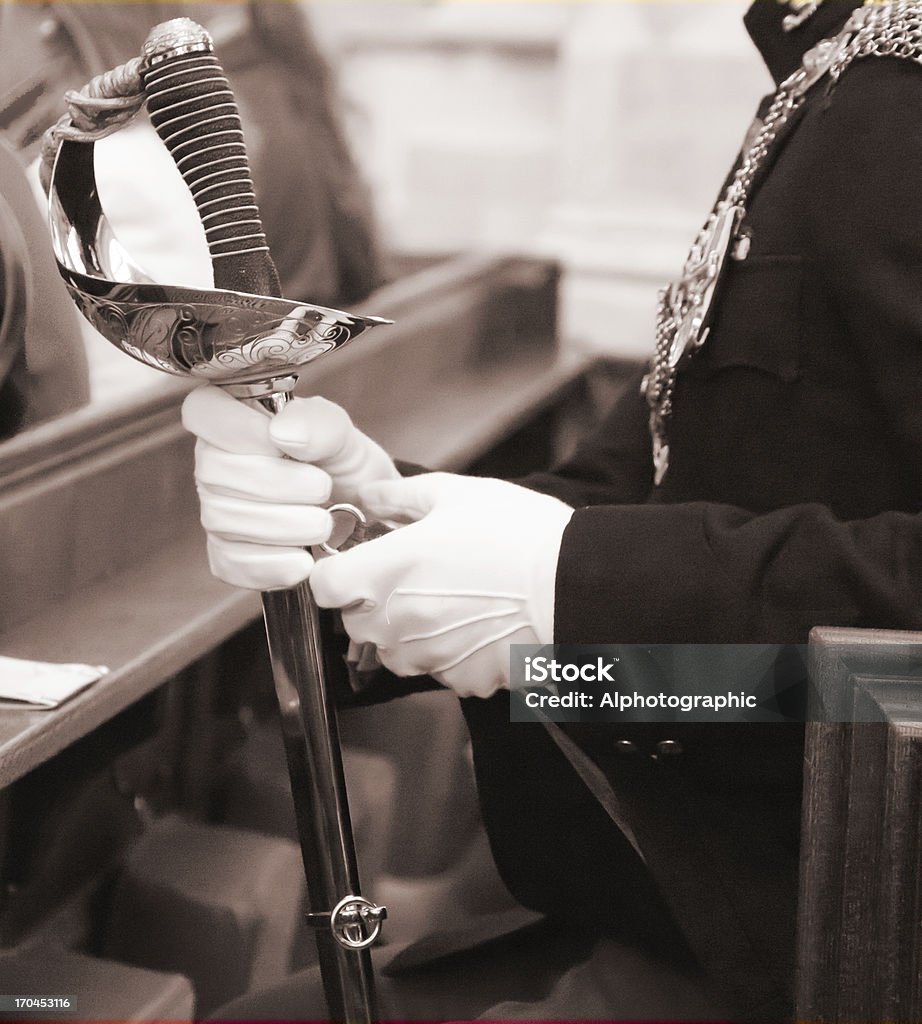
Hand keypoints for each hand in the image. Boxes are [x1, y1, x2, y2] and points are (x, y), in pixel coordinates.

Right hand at [180, 385, 397, 589]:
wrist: (362, 513)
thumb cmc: (342, 463)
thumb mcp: (342, 434)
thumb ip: (318, 423)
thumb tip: (281, 432)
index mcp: (234, 419)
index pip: (202, 411)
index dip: (237, 428)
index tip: (281, 443)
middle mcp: (215, 464)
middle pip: (213, 472)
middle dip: (276, 484)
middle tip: (322, 488)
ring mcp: (217, 510)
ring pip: (223, 519)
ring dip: (282, 525)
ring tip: (323, 524)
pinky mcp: (228, 554)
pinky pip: (230, 562)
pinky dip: (271, 564)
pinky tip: (303, 560)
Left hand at [310, 473, 573, 697]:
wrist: (577, 584)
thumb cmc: (519, 533)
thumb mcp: (458, 494)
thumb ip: (401, 496)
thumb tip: (369, 496)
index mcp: (389, 570)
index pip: (323, 587)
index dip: (336, 574)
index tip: (357, 564)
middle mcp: (399, 620)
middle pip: (355, 623)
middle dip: (374, 602)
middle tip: (415, 578)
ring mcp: (428, 655)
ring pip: (394, 651)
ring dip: (409, 631)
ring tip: (452, 601)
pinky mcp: (460, 679)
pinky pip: (438, 669)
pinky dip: (449, 653)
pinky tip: (478, 625)